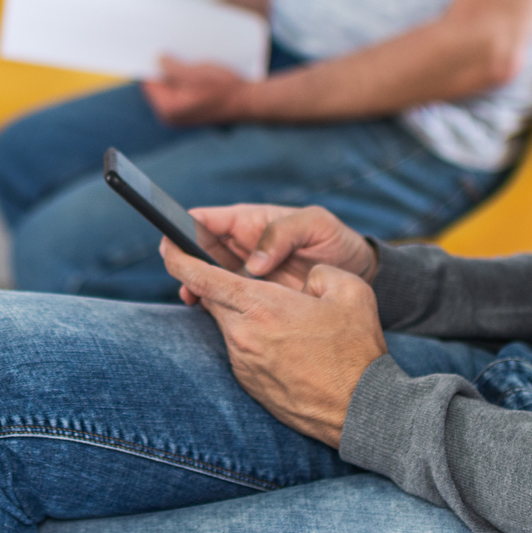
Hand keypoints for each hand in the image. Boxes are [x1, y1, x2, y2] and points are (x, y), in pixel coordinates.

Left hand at [142, 56, 252, 125]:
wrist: (247, 101)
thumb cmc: (223, 88)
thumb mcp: (195, 72)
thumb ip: (172, 67)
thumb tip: (157, 59)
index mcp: (168, 108)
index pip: (149, 84)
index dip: (150, 66)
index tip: (153, 51)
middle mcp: (171, 116)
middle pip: (158, 87)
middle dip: (163, 70)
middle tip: (169, 51)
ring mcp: (180, 116)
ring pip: (169, 89)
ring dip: (175, 75)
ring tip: (184, 60)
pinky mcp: (189, 112)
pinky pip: (179, 93)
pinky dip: (183, 82)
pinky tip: (192, 71)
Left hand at [164, 239, 387, 446]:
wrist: (361, 410)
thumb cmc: (356, 349)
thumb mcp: (349, 289)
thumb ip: (318, 271)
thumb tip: (306, 278)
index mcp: (260, 305)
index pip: (201, 276)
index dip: (178, 256)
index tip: (166, 244)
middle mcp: (242, 335)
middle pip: (214, 300)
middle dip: (225, 287)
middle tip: (256, 284)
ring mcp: (242, 363)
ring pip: (231, 326)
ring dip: (249, 318)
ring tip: (290, 324)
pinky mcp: (248, 384)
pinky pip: (243, 351)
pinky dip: (258, 341)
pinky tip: (291, 348)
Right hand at [185, 204, 377, 293]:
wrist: (359, 275)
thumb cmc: (336, 243)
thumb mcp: (316, 225)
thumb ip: (283, 234)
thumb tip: (254, 263)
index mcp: (251, 222)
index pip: (208, 220)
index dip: (184, 226)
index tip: (172, 239)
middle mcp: (242, 248)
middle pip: (200, 251)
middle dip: (185, 261)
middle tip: (181, 276)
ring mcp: (246, 275)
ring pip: (209, 278)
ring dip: (196, 286)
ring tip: (191, 296)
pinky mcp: (256, 299)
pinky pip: (227, 300)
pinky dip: (215, 305)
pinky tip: (210, 312)